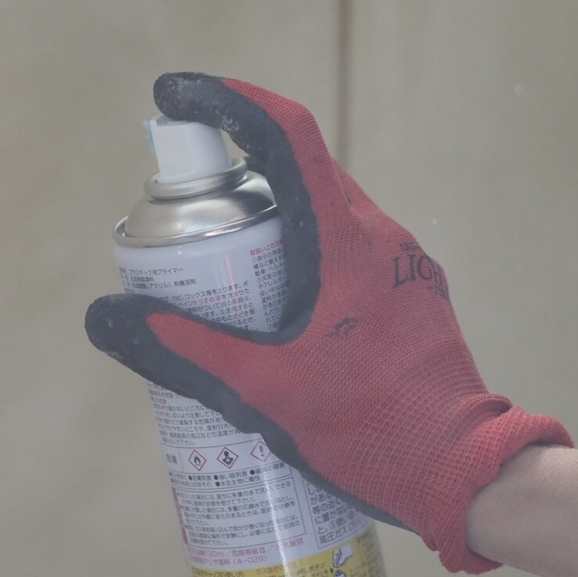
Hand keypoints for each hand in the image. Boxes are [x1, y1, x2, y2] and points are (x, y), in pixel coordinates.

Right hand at [85, 73, 569, 572]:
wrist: (470, 477)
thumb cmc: (372, 431)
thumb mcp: (263, 393)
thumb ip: (184, 350)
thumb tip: (107, 316)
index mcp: (347, 241)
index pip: (286, 134)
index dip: (228, 100)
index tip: (176, 98)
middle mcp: (382, 236)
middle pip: (299, 171)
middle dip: (232, 175)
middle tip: (178, 212)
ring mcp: (403, 265)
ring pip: (323, 213)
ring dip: (267, 220)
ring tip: (214, 267)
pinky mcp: (410, 297)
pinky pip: (346, 250)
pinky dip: (299, 255)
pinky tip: (268, 311)